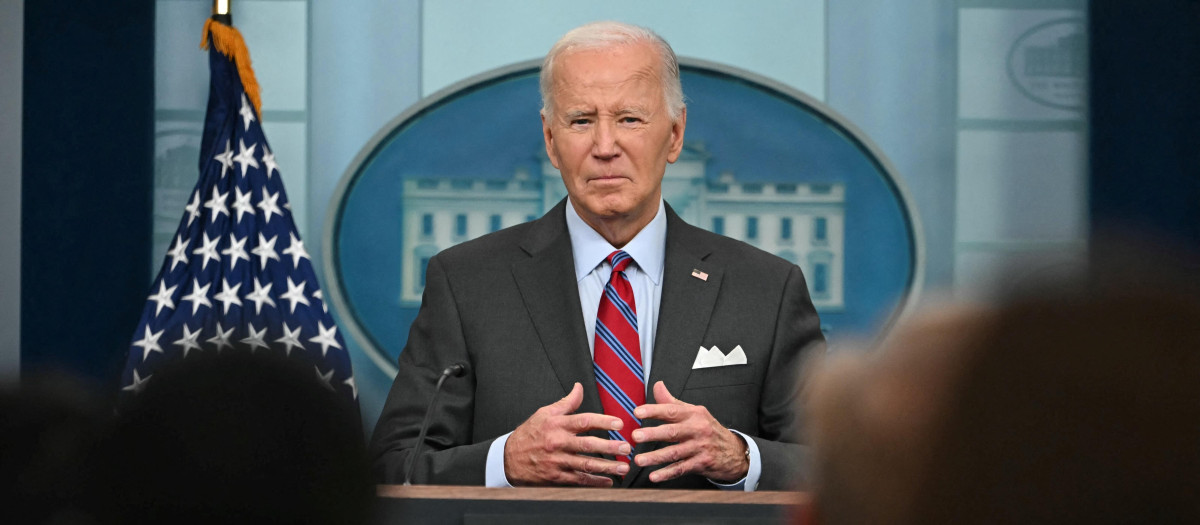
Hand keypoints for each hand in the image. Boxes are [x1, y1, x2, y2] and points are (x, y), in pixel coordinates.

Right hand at [504, 382, 631, 485]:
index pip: (584, 421)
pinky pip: (579, 480)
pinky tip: (608, 481)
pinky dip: (594, 481)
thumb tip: (579, 387)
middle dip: (610, 447)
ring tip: (623, 468)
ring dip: (607, 467)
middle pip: (588, 445)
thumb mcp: (544, 413)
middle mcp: (558, 443)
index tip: (619, 423)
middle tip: (626, 448)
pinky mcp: (556, 477)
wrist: (508, 458)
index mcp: (557, 425)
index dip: (603, 421)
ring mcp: (557, 461)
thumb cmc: (529, 434)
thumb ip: (566, 403)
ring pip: (586, 465)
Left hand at [631, 381, 749, 482]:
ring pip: (675, 453)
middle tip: (636, 436)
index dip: (654, 410)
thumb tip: (657, 386)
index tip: (638, 412)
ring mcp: (700, 447)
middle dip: (653, 434)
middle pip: (672, 431)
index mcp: (694, 414)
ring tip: (640, 460)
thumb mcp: (694, 412)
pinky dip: (667, 474)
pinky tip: (654, 476)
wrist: (733, 451)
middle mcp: (697, 429)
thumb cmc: (709, 429)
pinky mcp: (701, 463)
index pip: (671, 410)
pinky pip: (681, 468)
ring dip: (655, 457)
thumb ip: (672, 402)